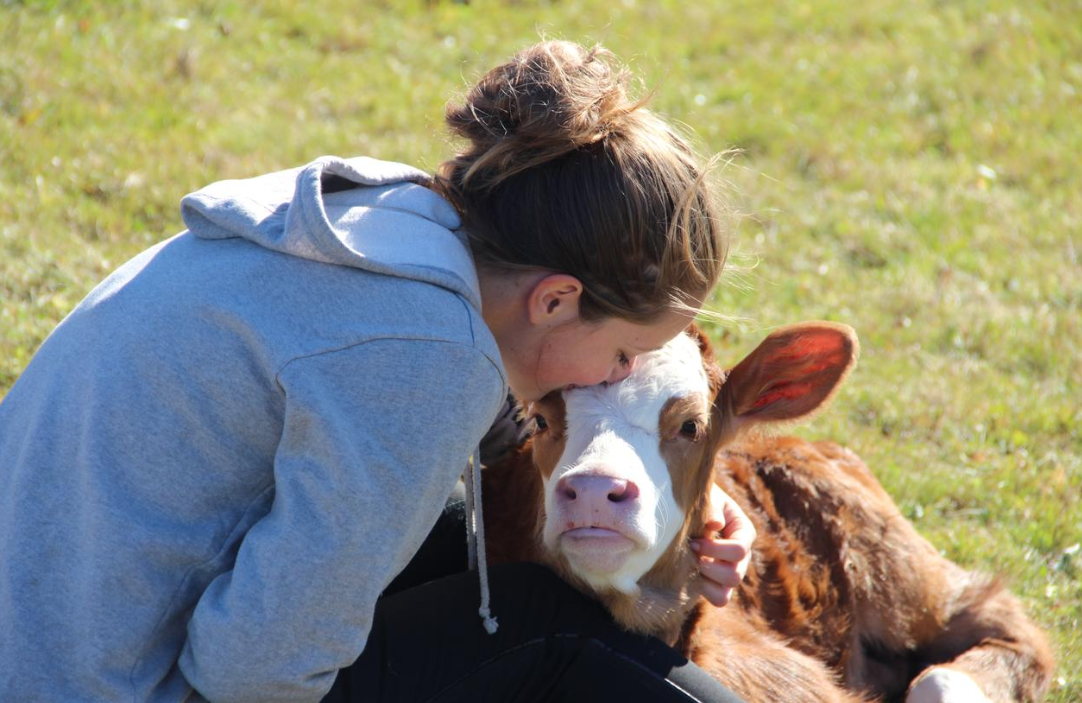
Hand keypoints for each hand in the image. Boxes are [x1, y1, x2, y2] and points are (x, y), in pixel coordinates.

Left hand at [690, 484, 755, 606]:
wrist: (684, 507)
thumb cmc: (696, 498)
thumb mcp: (705, 496)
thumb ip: (711, 506)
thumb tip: (715, 525)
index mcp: (743, 531)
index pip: (739, 550)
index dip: (715, 549)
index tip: (693, 541)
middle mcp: (741, 555)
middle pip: (734, 576)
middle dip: (709, 567)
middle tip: (690, 554)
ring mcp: (729, 571)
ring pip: (725, 594)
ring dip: (705, 583)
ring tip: (690, 566)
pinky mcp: (716, 582)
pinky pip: (717, 599)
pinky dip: (702, 591)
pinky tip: (687, 574)